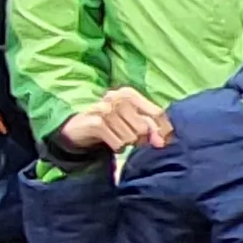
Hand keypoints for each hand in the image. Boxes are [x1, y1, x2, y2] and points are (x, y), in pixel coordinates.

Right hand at [54, 87, 170, 154]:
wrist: (79, 129)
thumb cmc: (113, 124)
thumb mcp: (133, 123)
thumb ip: (151, 129)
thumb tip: (163, 142)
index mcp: (129, 94)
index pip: (157, 113)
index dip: (163, 130)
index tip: (163, 142)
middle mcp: (117, 97)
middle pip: (144, 127)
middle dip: (140, 138)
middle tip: (130, 137)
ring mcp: (104, 109)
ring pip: (131, 137)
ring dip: (127, 143)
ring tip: (118, 138)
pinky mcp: (95, 122)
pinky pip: (118, 143)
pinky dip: (117, 147)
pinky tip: (111, 143)